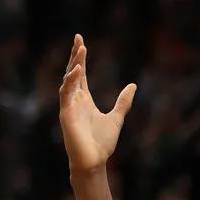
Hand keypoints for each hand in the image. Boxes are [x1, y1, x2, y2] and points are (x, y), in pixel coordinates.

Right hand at [58, 35, 136, 172]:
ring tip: (80, 49)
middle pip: (73, 73)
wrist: (94, 161)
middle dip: (75, 55)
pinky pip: (66, 94)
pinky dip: (70, 82)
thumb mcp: (116, 118)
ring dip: (74, 65)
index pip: (81, 74)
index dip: (80, 58)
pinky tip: (77, 71)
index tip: (81, 42)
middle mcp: (74, 100)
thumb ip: (123, 102)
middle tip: (78, 38)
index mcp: (84, 100)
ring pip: (68, 80)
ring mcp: (68, 106)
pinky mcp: (65, 114)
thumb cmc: (102, 143)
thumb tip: (133, 86)